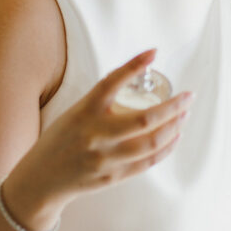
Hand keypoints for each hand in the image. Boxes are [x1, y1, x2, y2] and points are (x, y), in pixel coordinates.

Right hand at [21, 47, 193, 203]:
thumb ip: (101, 101)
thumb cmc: (60, 141)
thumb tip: (133, 75)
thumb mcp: (75, 113)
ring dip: (174, 127)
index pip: (112, 81)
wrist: (41, 179)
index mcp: (84, 112)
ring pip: (152, 142)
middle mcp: (95, 134)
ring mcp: (105, 158)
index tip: (154, 51)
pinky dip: (166, 148)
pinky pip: (147, 162)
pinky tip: (175, 137)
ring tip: (184, 115)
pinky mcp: (113, 176)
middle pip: (146, 119)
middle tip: (189, 97)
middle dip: (174, 106)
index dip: (134, 64)